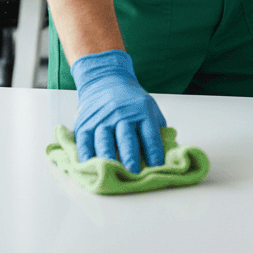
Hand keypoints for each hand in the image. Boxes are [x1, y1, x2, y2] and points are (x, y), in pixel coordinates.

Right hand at [71, 49, 166, 172]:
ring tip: (111, 174)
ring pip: (104, 142)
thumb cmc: (130, 101)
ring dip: (108, 160)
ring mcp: (102, 119)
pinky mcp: (84, 124)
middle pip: (126, 139)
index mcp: (141, 112)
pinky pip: (84, 143)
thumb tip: (169, 155)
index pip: (150, 135)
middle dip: (130, 158)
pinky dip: (86, 157)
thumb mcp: (149, 108)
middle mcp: (121, 115)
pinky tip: (90, 167)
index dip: (154, 153)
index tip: (157, 168)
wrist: (104, 79)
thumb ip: (158, 130)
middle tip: (133, 173)